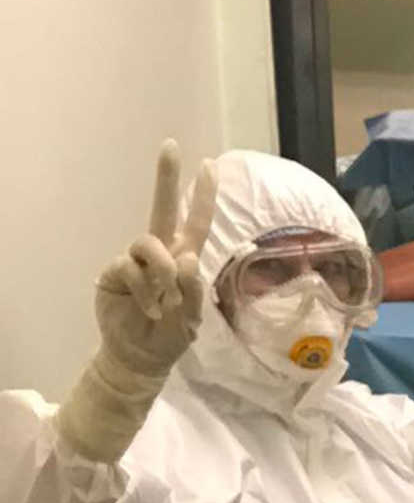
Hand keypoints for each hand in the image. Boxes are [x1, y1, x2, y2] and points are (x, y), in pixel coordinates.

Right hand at [55, 140, 217, 461]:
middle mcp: (160, 252)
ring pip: (149, 243)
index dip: (203, 195)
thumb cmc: (171, 334)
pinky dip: (143, 289)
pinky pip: (129, 268)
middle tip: (170, 147)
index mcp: (185, 256)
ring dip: (161, 273)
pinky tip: (149, 308)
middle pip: (163, 208)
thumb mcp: (192, 317)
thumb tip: (186, 256)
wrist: (141, 356)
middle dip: (167, 177)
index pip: (196, 221)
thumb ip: (192, 289)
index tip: (210, 164)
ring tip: (164, 302)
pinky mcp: (114, 273)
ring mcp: (135, 261)